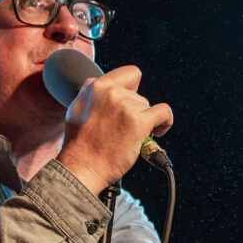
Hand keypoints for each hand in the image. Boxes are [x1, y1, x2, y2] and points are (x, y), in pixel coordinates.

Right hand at [56, 65, 172, 193]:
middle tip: (125, 129)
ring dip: (145, 121)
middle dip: (135, 111)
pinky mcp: (138, 121)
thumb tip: (112, 91)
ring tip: (131, 137)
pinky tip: (158, 132)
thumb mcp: (78, 110)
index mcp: (95, 87)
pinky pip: (164, 113)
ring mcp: (125, 105)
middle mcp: (110, 92)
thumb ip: (95, 96)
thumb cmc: (80, 146)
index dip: (132, 90)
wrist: (82, 167)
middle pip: (139, 94)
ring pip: (148, 106)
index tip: (129, 104)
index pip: (129, 74)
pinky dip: (165, 123)